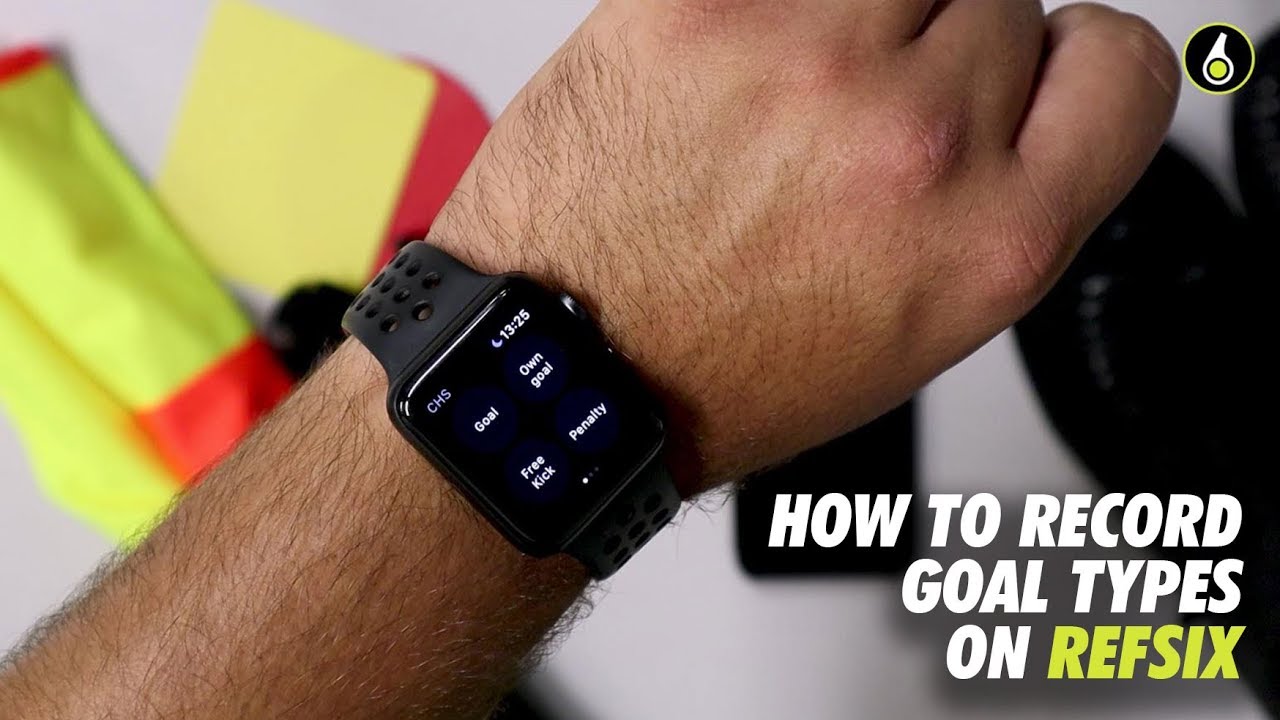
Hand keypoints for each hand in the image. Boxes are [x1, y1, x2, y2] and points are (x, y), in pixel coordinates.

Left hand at [430, 0, 1178, 492]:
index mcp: (991, 240)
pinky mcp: (694, 6)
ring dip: (859, 19)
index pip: (1123, 68)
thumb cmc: (721, 371)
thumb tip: (1024, 102)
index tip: (1031, 74)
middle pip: (1002, 3)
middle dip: (935, 59)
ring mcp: (803, 59)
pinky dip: (769, 11)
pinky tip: (733, 67)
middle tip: (854, 130)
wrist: (569, 371)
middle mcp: (912, 141)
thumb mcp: (918, 327)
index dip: (1072, 66)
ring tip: (787, 97)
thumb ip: (997, 199)